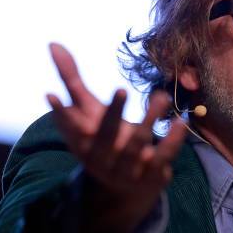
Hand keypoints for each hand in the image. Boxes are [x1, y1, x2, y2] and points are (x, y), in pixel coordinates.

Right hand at [45, 42, 185, 232]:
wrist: (126, 189)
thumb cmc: (104, 138)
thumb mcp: (88, 111)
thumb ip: (72, 79)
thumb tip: (54, 43)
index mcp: (83, 142)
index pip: (70, 127)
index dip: (61, 113)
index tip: (52, 95)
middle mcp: (103, 157)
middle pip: (106, 135)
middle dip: (113, 113)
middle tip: (122, 90)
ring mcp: (128, 168)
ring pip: (138, 143)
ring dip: (149, 120)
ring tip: (162, 96)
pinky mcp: (152, 173)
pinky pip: (163, 155)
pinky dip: (172, 139)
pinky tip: (181, 120)